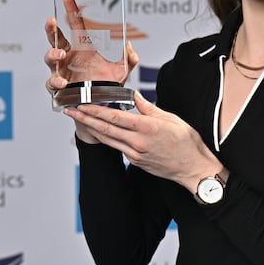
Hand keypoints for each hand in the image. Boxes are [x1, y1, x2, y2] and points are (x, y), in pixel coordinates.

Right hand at [44, 0, 138, 92]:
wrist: (101, 107)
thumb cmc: (108, 85)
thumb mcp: (122, 70)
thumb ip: (129, 58)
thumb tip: (129, 47)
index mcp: (83, 47)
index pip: (76, 24)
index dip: (71, 10)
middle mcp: (70, 56)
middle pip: (56, 38)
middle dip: (51, 29)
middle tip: (52, 21)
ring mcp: (63, 70)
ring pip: (50, 58)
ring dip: (53, 53)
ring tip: (61, 54)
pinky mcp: (59, 87)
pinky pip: (52, 82)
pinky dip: (55, 81)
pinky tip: (63, 82)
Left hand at [64, 91, 225, 192]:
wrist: (194, 168)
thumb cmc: (187, 142)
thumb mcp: (171, 119)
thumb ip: (149, 108)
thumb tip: (135, 96)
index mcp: (147, 128)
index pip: (114, 117)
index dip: (95, 110)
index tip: (82, 104)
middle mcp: (138, 142)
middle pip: (105, 129)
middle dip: (85, 119)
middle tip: (69, 111)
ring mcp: (136, 154)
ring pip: (108, 139)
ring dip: (92, 129)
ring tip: (79, 119)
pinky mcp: (137, 161)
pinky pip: (117, 147)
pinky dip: (106, 137)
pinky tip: (100, 131)